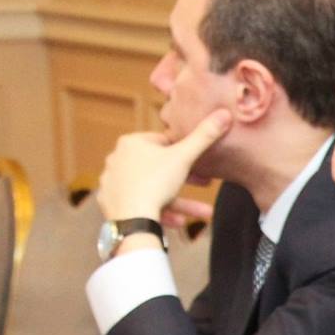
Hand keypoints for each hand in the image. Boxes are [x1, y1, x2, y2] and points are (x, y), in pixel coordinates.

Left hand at [95, 110, 230, 224]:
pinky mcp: (110, 200)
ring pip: (152, 187)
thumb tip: (224, 113)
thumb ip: (204, 136)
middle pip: (159, 166)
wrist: (132, 217)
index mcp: (131, 142)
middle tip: (204, 185)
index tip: (199, 164)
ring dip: (178, 200)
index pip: (163, 142)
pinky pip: (139, 202)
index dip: (185, 153)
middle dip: (185, 180)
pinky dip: (159, 210)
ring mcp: (112, 180)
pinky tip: (178, 221)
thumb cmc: (156, 182)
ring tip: (201, 212)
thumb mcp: (185, 157)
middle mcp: (117, 157)